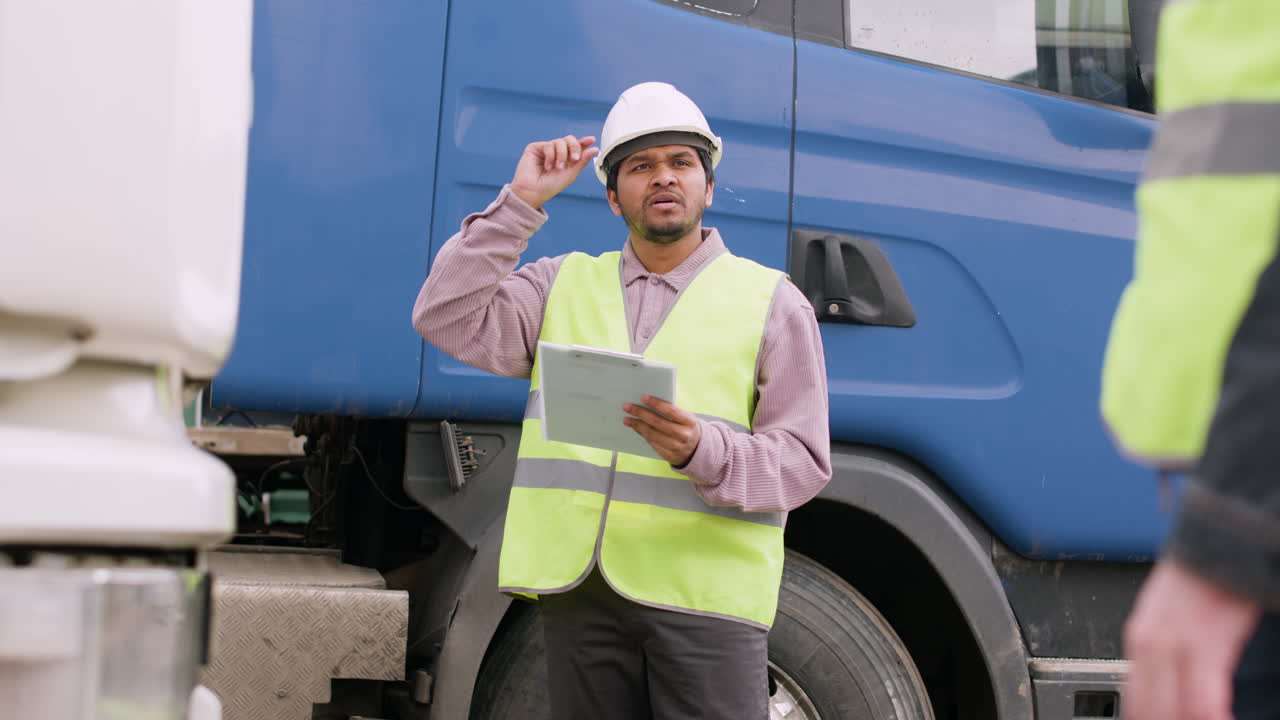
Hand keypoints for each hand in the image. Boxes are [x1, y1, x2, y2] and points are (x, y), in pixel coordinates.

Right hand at [509, 135, 598, 209]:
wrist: (534, 191)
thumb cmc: (550, 186)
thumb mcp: (571, 174)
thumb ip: (582, 161)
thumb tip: (594, 149)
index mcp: (566, 160)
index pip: (576, 147)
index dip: (584, 142)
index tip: (591, 140)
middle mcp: (557, 153)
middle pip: (569, 140)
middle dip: (574, 148)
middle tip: (574, 159)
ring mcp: (546, 150)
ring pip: (560, 141)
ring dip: (561, 155)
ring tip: (557, 167)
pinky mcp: (536, 148)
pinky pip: (549, 145)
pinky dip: (551, 155)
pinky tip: (547, 166)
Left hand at [623, 395, 700, 466]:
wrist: (697, 450)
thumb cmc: (686, 428)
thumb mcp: (685, 418)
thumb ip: (671, 412)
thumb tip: (648, 402)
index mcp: (689, 422)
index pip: (671, 410)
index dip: (656, 404)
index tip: (643, 397)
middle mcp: (684, 435)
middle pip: (658, 423)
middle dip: (641, 413)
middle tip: (627, 407)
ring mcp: (676, 447)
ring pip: (652, 435)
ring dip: (637, 426)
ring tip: (627, 419)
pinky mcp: (669, 456)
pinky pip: (652, 444)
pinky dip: (643, 434)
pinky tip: (636, 428)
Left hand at [1123, 557, 1261, 719]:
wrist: (1220, 536)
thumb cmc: (1201, 575)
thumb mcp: (1168, 615)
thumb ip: (1162, 650)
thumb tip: (1166, 685)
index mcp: (1138, 639)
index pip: (1131, 701)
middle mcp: (1147, 645)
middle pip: (1145, 712)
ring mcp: (1172, 646)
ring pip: (1169, 713)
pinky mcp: (1203, 644)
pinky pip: (1202, 703)